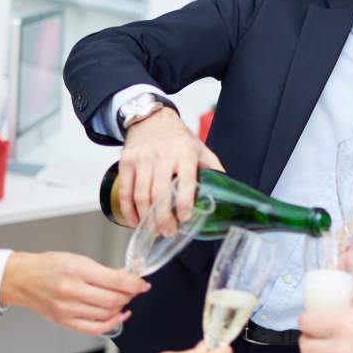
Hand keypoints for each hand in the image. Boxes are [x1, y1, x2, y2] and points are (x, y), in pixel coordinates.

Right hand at [0, 251, 149, 334]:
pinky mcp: (64, 322)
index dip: (135, 283)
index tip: (143, 283)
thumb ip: (103, 270)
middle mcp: (72, 291)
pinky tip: (118, 316)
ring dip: (121, 308)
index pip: (115, 280)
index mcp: (77, 270)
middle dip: (130, 296)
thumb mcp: (77, 259)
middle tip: (135, 290)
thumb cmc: (48, 266)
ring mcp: (67, 309)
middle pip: (113, 300)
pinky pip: (94, 329)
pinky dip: (111, 324)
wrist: (21, 279)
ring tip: (123, 299)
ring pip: (106, 314)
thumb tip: (126, 276)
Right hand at [120, 107, 222, 226]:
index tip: (184, 219)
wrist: (151, 119)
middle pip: (160, 193)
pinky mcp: (126, 162)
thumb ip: (213, 168)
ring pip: (141, 195)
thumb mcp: (200, 149)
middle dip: (163, 218)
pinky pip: (125, 190)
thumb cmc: (178, 139)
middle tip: (168, 232)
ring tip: (154, 231)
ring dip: (146, 218)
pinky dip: (128, 209)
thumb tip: (227, 191)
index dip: (184, 203)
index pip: (185, 181)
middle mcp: (162, 156)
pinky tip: (135, 221)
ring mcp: (142, 159)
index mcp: (184, 154)